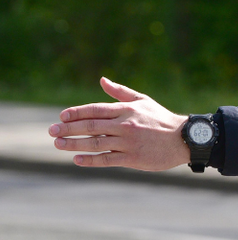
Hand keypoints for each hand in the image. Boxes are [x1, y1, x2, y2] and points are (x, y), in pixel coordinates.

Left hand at [49, 77, 189, 170]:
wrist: (184, 139)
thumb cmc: (162, 119)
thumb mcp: (143, 101)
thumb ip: (120, 92)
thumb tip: (101, 80)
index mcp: (127, 110)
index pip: (95, 110)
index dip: (76, 113)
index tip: (62, 116)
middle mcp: (126, 125)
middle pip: (91, 126)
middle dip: (68, 128)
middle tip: (51, 131)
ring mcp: (129, 142)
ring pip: (95, 143)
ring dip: (74, 144)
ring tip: (58, 144)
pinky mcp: (133, 158)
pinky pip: (107, 159)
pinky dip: (90, 160)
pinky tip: (77, 159)